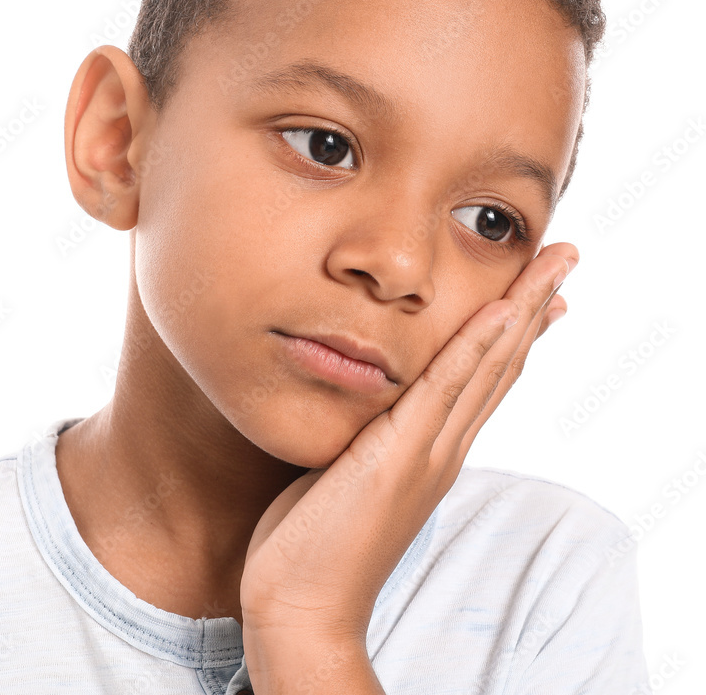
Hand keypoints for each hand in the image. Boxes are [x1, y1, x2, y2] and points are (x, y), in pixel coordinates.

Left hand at [238, 242, 577, 656]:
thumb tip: (358, 412)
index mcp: (430, 451)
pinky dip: (477, 348)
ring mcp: (428, 454)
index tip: (536, 294)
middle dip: (533, 308)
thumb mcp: (344, 473)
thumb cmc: (313, 541)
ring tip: (553, 266)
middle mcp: (442, 449)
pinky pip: (446, 390)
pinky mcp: (400, 458)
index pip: (482, 380)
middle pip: (500, 365)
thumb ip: (362, 440)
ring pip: (487, 368)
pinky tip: (501, 311)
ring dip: (522, 311)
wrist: (301, 604)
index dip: (512, 334)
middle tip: (563, 260)